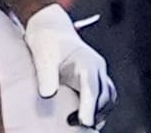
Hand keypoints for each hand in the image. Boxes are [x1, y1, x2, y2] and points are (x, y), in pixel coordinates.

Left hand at [22, 4, 115, 127]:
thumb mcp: (43, 57)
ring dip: (98, 112)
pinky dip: (96, 109)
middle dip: (94, 113)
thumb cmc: (46, 40)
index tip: (86, 123)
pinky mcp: (90, 79)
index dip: (90, 106)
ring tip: (80, 125)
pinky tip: (82, 118)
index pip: (92, 88)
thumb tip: (48, 95)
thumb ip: (46, 76)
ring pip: (107, 98)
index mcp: (87, 62)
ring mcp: (96, 73)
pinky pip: (101, 97)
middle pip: (104, 96)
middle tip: (75, 126)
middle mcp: (96, 68)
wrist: (49, 27)